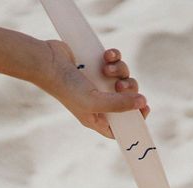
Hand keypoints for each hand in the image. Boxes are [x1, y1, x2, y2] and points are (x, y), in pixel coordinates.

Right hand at [35, 40, 149, 138]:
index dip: (135, 120)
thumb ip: (119, 104)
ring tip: (107, 69)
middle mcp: (98, 101)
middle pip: (127, 100)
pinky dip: (115, 57)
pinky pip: (115, 61)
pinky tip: (107, 55)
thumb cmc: (67, 87)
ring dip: (120, 70)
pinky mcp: (97, 64)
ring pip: (123, 77)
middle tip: (120, 86)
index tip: (145, 109)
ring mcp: (98, 82)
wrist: (47, 61)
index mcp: (97, 118)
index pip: (121, 126)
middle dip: (129, 91)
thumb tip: (142, 103)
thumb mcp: (94, 102)